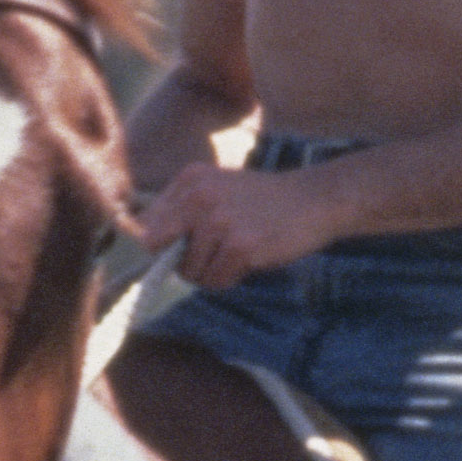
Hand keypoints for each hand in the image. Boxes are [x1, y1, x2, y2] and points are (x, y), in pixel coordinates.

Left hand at [135, 163, 342, 290]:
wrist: (313, 200)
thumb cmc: (263, 201)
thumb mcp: (217, 190)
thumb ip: (184, 210)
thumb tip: (148, 244)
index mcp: (190, 179)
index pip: (149, 225)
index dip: (164, 244)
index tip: (184, 247)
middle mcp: (199, 196)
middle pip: (161, 249)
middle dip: (181, 261)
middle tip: (209, 257)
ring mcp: (219, 221)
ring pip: (189, 270)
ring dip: (211, 272)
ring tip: (236, 254)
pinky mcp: (240, 246)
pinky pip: (216, 280)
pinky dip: (229, 279)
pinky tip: (248, 261)